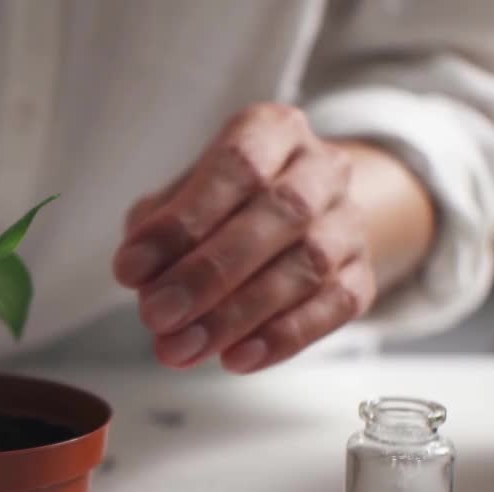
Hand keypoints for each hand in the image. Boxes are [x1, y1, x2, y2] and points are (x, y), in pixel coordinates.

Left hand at [113, 103, 377, 372]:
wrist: (299, 213)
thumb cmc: (220, 203)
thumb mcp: (177, 200)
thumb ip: (155, 231)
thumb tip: (140, 276)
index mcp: (272, 131)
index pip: (236, 166)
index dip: (182, 222)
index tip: (130, 271)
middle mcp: (321, 168)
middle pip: (279, 215)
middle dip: (209, 274)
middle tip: (157, 317)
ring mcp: (349, 221)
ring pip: (307, 266)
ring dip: (237, 315)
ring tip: (183, 349)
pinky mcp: (363, 273)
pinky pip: (334, 306)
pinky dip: (283, 337)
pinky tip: (236, 359)